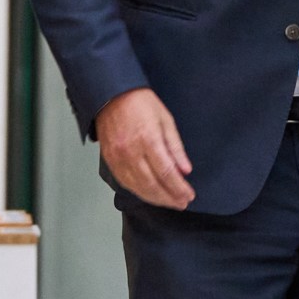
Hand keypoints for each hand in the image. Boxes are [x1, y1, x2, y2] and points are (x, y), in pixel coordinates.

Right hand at [95, 88, 193, 209]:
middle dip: (169, 197)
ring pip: (138, 187)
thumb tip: (185, 169)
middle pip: (152, 184)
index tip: (189, 194)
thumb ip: (175, 147)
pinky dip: (138, 192)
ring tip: (169, 202)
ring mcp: (118, 157)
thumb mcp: (166, 120)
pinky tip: (149, 195)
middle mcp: (131, 151)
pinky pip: (124, 182)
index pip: (167, 172)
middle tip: (182, 203)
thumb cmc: (140, 103)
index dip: (179, 187)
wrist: (111, 95)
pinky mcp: (109, 160)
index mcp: (148, 139)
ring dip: (155, 199)